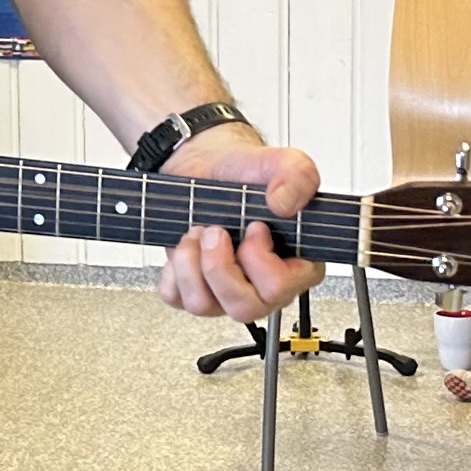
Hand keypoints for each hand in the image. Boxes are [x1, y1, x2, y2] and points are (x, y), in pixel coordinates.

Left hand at [152, 133, 325, 323]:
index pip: (283, 289)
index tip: (253, 227)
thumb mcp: (277, 162)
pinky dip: (173, 269)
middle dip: (220, 267)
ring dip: (192, 264)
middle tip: (216, 232)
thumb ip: (297, 175)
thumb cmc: (244, 173)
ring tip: (197, 232)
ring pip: (204, 306)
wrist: (207, 167)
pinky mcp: (195, 289)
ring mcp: (227, 291)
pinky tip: (186, 246)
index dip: (261, 262)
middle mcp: (262, 285)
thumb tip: (284, 204)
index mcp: (295, 263)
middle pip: (243, 308)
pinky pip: (176, 298)